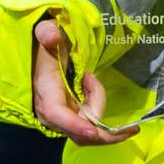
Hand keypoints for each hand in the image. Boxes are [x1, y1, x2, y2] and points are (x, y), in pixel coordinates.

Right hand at [30, 16, 130, 145]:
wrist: (38, 58)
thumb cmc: (46, 47)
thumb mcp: (46, 33)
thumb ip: (47, 32)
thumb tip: (52, 36)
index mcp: (45, 91)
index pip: (57, 114)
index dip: (75, 125)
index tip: (93, 130)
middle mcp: (50, 112)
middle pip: (79, 132)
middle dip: (103, 124)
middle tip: (124, 118)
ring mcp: (60, 120)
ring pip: (88, 130)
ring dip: (98, 106)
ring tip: (89, 79)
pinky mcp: (68, 120)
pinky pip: (89, 125)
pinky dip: (97, 110)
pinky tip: (91, 87)